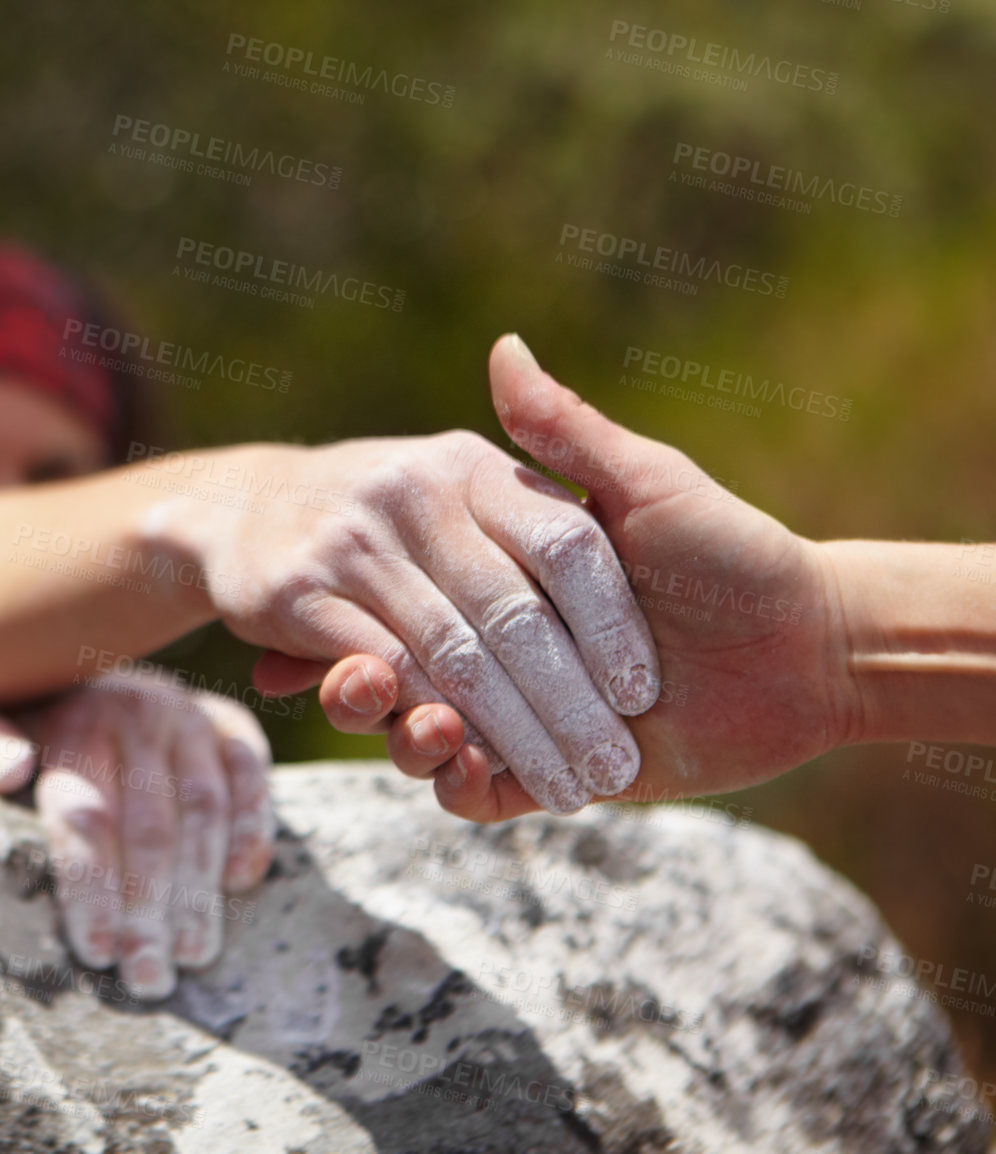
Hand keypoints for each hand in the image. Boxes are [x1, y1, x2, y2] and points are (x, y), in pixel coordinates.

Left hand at [0, 671, 274, 998]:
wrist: (83, 669)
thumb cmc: (29, 725)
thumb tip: (11, 770)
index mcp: (74, 722)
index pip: (85, 815)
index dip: (91, 886)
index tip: (97, 952)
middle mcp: (135, 713)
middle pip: (147, 826)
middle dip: (149, 910)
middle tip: (149, 977)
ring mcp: (188, 716)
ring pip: (202, 809)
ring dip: (201, 886)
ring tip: (194, 954)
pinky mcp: (229, 720)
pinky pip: (251, 773)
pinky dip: (252, 825)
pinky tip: (240, 881)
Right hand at [156, 429, 660, 813]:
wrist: (232, 510)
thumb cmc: (383, 499)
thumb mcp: (458, 464)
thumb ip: (539, 424)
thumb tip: (514, 348)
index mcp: (472, 467)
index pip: (565, 545)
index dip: (608, 623)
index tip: (644, 691)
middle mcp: (413, 497)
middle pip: (513, 615)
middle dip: (569, 704)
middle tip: (614, 769)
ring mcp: (352, 547)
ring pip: (454, 658)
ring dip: (515, 735)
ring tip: (567, 789)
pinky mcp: (297, 599)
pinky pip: (384, 675)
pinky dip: (431, 728)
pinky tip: (471, 762)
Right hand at [297, 335, 853, 821]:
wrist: (810, 655)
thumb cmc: (734, 552)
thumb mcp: (650, 484)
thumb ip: (569, 432)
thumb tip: (504, 346)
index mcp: (508, 557)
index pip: (439, 581)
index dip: (401, 595)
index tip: (364, 591)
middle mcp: (501, 628)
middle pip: (437, 656)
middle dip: (416, 680)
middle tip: (377, 687)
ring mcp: (512, 702)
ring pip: (433, 720)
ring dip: (420, 732)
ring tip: (432, 731)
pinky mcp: (532, 771)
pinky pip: (470, 787)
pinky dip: (455, 781)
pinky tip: (463, 767)